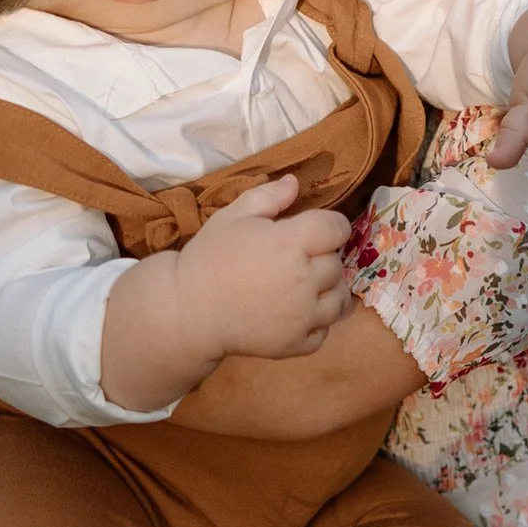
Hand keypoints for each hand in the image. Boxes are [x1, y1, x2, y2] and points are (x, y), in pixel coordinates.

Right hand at [173, 174, 352, 361]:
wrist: (188, 310)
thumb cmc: (210, 258)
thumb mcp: (234, 216)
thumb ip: (268, 196)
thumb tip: (295, 182)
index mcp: (291, 243)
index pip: (337, 228)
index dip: (328, 226)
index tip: (312, 231)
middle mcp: (304, 280)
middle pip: (336, 263)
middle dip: (321, 258)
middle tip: (295, 260)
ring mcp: (303, 316)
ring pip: (339, 299)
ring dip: (327, 291)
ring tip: (304, 287)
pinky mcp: (297, 344)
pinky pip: (325, 331)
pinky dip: (316, 323)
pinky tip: (296, 313)